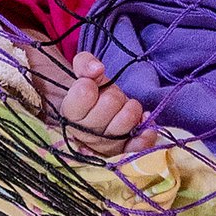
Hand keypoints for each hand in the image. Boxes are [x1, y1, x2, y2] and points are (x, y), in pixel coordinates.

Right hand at [41, 50, 158, 158]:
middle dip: (114, 94)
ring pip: (127, 120)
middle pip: (111, 103)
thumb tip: (97, 69)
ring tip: (124, 106)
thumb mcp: (82, 73)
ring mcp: (104, 145)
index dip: (90, 83)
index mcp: (70, 113)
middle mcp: (85, 133)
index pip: (85, 93)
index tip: (91, 84)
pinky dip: (145, 132)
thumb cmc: (91, 92)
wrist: (97, 113)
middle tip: (109, 96)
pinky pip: (137, 145)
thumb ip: (85, 64)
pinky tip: (144, 119)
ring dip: (130, 108)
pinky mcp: (122, 151)